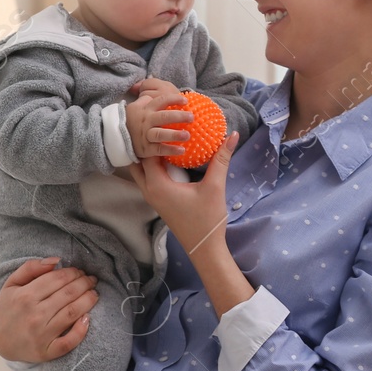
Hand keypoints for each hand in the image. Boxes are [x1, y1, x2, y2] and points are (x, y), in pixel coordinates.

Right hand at [0, 257, 98, 362]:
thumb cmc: (7, 308)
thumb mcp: (12, 283)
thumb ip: (31, 268)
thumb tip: (56, 260)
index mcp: (25, 296)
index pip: (58, 279)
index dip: (73, 272)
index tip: (80, 271)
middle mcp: (34, 315)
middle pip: (68, 294)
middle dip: (84, 283)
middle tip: (91, 280)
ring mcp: (41, 335)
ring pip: (72, 313)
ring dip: (88, 301)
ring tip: (94, 294)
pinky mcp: (46, 352)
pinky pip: (69, 342)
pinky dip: (81, 330)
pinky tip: (88, 318)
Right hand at [125, 77, 193, 159]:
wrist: (116, 137)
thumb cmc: (131, 120)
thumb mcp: (135, 106)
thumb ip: (146, 99)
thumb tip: (155, 89)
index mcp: (146, 110)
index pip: (161, 101)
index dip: (173, 99)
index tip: (185, 100)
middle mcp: (147, 122)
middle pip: (163, 117)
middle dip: (178, 116)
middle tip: (191, 117)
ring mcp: (146, 135)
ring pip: (160, 134)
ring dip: (174, 135)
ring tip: (187, 135)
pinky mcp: (146, 149)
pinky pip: (158, 149)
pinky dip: (170, 150)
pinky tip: (181, 150)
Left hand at [130, 129, 239, 257]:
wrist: (204, 247)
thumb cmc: (207, 219)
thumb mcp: (215, 187)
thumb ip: (221, 159)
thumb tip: (233, 135)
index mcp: (157, 185)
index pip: (147, 152)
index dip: (155, 136)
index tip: (165, 122)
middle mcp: (149, 190)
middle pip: (138, 160)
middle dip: (147, 145)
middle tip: (160, 129)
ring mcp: (152, 197)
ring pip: (141, 171)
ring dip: (149, 156)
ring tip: (163, 140)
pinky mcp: (158, 201)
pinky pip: (149, 178)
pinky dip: (153, 167)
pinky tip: (169, 158)